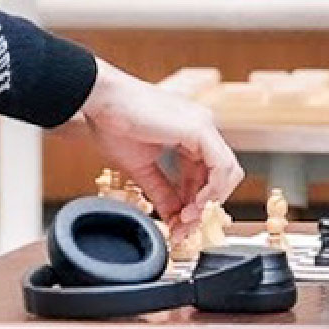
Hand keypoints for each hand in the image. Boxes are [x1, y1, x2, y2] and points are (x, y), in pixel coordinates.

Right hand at [67, 62, 243, 236]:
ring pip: (228, 171)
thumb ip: (161, 191)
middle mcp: (202, 128)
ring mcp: (203, 126)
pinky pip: (221, 165)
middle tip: (186, 227)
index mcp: (190, 134)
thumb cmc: (113, 123)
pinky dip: (211, 190)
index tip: (180, 224)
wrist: (101, 101)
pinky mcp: (199, 128)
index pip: (207, 174)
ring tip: (187, 219)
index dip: (196, 202)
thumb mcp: (141, 167)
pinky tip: (194, 205)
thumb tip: (173, 217)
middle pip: (222, 174)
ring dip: (209, 201)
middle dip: (205, 206)